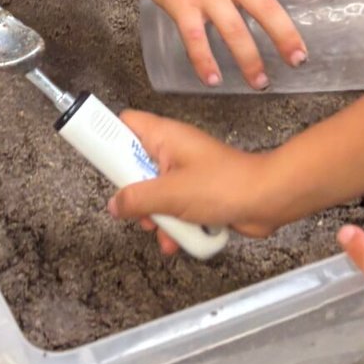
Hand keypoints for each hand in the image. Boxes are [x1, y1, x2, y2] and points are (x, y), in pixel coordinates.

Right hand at [110, 110, 288, 252]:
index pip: (124, 124)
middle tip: (136, 204)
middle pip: (133, 168)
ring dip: (155, 217)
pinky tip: (180, 239)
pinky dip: (174, 226)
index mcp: (164, 137)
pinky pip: (173, 210)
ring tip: (164, 227)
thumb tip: (115, 204)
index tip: (95, 158)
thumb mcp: (170, 195)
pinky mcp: (197, 195)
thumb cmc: (228, 184)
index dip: (106, 137)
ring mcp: (185, 174)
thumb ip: (136, 200)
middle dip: (134, 195)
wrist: (267, 200)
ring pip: (153, 195)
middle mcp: (173, 152)